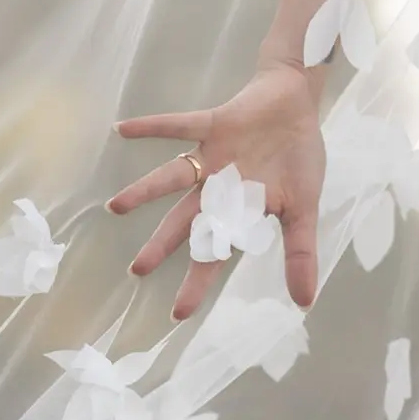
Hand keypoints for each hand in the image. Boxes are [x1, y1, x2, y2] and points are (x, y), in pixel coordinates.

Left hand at [107, 55, 326, 320]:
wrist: (296, 104)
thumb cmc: (296, 157)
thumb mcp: (304, 209)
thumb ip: (300, 254)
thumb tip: (305, 302)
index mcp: (238, 210)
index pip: (215, 252)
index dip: (197, 282)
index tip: (177, 314)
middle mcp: (217, 188)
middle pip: (185, 221)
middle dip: (162, 246)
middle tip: (137, 270)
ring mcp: (212, 157)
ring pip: (173, 177)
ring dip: (144, 191)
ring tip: (114, 208)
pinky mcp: (213, 125)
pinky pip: (179, 126)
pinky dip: (153, 127)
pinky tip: (121, 129)